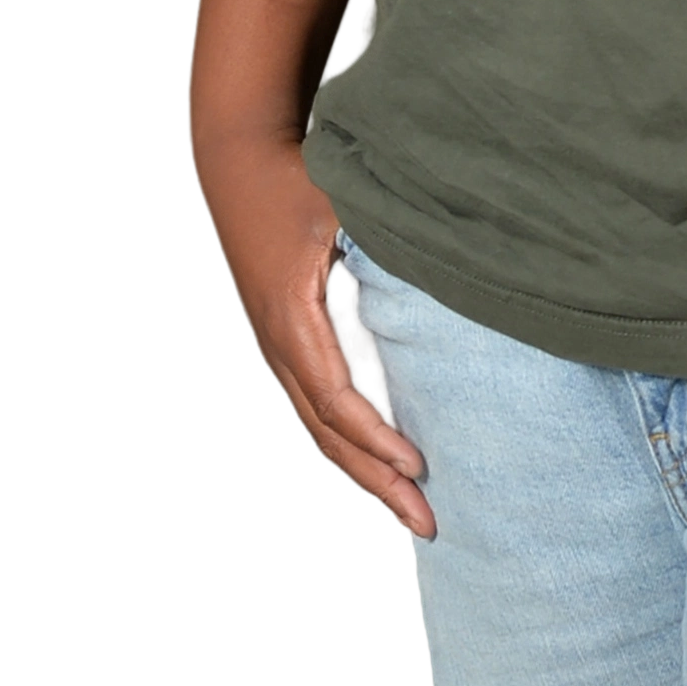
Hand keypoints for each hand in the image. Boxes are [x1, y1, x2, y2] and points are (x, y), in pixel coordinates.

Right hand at [192, 129, 436, 537]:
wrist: (239, 162)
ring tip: (409, 510)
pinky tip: (379, 462)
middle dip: (379, 482)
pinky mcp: (285, 342)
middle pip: (330, 434)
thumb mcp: (341, 206)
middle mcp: (281, 345)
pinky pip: (317, 407)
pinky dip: (349, 443)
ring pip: (321, 430)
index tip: (420, 467)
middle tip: (427, 523)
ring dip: (365, 472)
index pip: (340, 400)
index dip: (380, 439)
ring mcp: (278, 348)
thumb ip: (385, 242)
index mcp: (295, 319)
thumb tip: (447, 264)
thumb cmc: (295, 178)